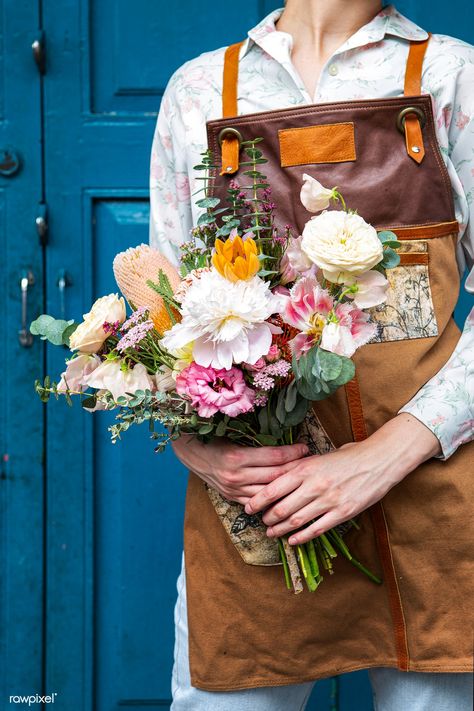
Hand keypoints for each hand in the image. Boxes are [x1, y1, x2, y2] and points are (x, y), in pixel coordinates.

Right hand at [171, 434, 308, 504]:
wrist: (190, 452)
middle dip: (296, 469)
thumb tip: (285, 441)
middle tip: (311, 464)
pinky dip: (272, 499)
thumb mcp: (234, 435)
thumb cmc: (213, 438)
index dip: (293, 452)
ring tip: (303, 480)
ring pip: (269, 492)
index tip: (305, 448)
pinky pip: (257, 502)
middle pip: (275, 476)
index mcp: (237, 457)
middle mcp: (236, 476)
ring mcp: (234, 490)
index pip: (274, 457)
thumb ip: (257, 441)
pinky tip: (285, 496)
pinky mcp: (232, 498)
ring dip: (287, 487)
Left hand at [244, 413, 440, 543]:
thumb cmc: (349, 455)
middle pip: (282, 507)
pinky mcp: (342, 513)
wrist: (379, 460)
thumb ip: (300, 466)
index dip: (258, 500)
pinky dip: (302, 537)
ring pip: (297, 521)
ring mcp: (329, 501)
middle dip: (268, 517)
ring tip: (271, 532)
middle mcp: (315, 485)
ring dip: (281, 529)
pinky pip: (317, 529)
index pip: (274, 488)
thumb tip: (279, 475)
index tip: (248, 507)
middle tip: (261, 521)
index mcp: (306, 468)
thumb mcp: (320, 456)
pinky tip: (292, 540)